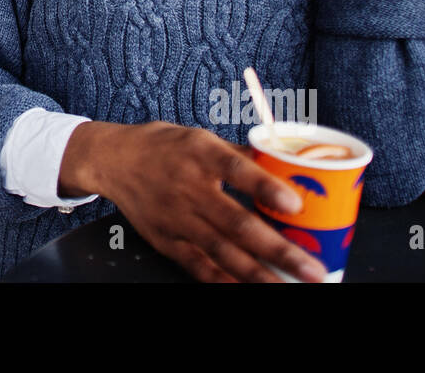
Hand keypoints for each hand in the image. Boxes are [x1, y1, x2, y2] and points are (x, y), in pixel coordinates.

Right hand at [61, 121, 327, 282]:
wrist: (112, 160)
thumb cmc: (161, 146)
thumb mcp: (200, 136)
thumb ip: (239, 155)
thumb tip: (282, 167)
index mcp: (201, 153)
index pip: (238, 170)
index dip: (267, 188)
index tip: (296, 204)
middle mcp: (189, 187)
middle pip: (237, 223)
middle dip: (279, 250)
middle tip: (311, 268)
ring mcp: (177, 217)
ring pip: (223, 251)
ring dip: (259, 274)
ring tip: (288, 286)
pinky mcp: (167, 240)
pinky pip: (199, 265)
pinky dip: (223, 280)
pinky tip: (247, 289)